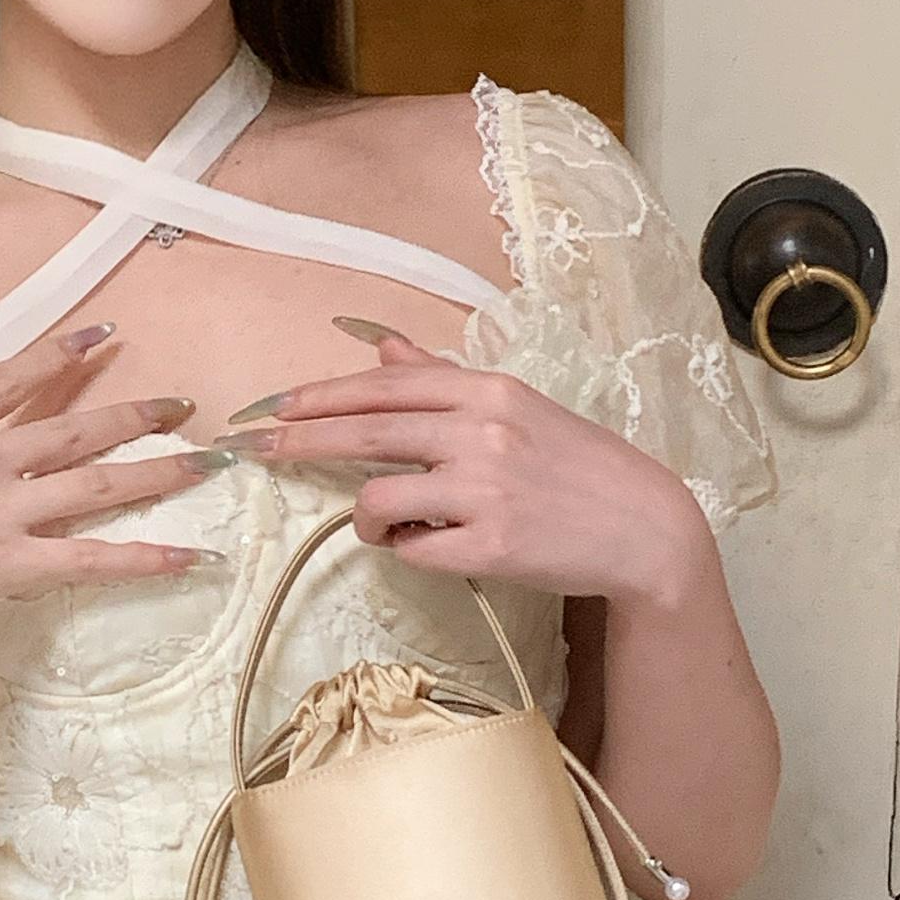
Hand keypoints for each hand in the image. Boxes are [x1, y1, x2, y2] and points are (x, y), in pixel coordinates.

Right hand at [0, 327, 217, 661]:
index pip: (9, 380)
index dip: (58, 354)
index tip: (102, 335)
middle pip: (71, 428)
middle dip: (131, 413)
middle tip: (180, 403)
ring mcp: (4, 509)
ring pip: (95, 482)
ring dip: (155, 471)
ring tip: (204, 462)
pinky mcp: (14, 562)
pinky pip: (90, 558)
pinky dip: (142, 558)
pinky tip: (187, 555)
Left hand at [218, 316, 709, 606]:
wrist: (643, 525)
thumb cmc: (576, 465)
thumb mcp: (516, 407)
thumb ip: (444, 380)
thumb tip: (384, 349)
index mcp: (487, 392)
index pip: (384, 387)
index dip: (322, 397)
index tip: (276, 408)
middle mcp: (482, 433)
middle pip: (366, 434)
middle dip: (301, 441)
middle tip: (256, 449)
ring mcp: (486, 492)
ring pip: (379, 500)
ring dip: (363, 517)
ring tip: (381, 525)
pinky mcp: (492, 546)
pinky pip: (414, 550)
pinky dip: (406, 549)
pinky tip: (427, 544)